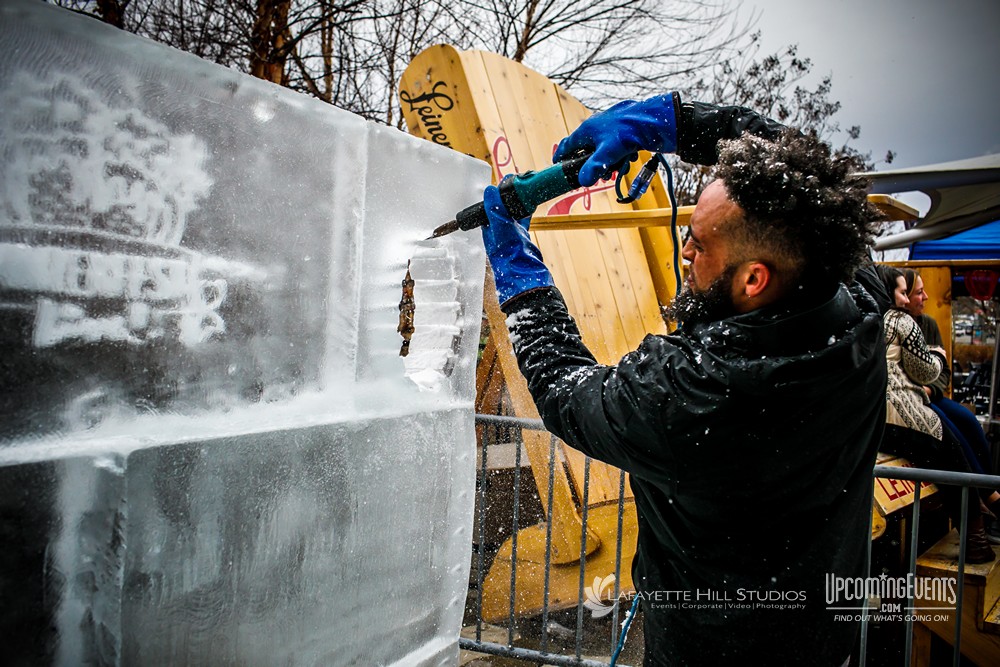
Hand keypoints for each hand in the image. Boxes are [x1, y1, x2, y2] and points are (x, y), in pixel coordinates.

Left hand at [481, 181, 553, 303]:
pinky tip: (531, 203)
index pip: (490, 204)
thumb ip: (494, 210)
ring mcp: (511, 233)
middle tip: (519, 181)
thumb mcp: (500, 228)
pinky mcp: (522, 237)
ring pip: (513, 211)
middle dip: (509, 194)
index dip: (498, 192)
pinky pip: (523, 219)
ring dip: (518, 200)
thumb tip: (489, 190)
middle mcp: (499, 230)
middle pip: (502, 206)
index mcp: (489, 228)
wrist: (525, 275)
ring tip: (526, 188)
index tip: (507, 181)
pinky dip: (526, 210)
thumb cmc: (509, 256)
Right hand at [552, 93, 678, 186]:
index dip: (562, 156)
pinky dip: (620, 154)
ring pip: (603, 148)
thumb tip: (583, 181)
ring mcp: (609, 126)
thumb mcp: (608, 154)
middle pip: (587, 149)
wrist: (651, 120)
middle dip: (594, 164)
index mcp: (587, 129)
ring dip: (610, 161)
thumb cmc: (627, 133)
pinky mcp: (622, 127)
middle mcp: (596, 125)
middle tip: (602, 174)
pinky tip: (630, 158)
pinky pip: (615, 144)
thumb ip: (594, 168)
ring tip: (620, 167)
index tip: (558, 165)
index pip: (568, 145)